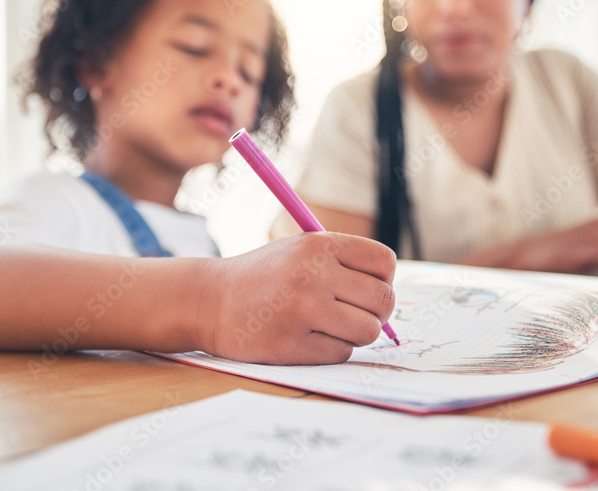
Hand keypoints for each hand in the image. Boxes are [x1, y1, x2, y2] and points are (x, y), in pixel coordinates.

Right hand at [196, 233, 396, 364]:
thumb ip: (343, 263)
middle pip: (383, 300)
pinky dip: (332, 350)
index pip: (384, 262)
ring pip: (368, 331)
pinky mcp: (292, 344)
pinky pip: (341, 353)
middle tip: (356, 315)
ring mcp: (303, 310)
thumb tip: (389, 295)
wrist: (208, 301)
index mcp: (319, 244)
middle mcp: (314, 273)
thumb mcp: (300, 250)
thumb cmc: (263, 276)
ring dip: (356, 334)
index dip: (384, 279)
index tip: (367, 288)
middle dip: (377, 313)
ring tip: (331, 326)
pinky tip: (308, 338)